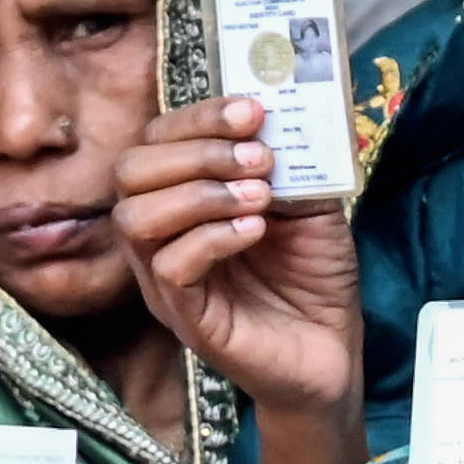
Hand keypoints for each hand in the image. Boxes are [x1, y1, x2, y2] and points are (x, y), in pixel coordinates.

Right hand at [119, 96, 371, 428]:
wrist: (333, 353)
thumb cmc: (315, 277)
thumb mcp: (309, 203)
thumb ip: (289, 160)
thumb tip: (275, 113)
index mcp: (182, 198)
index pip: (156, 141)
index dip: (198, 117)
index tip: (251, 110)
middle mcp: (162, 236)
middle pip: (130, 171)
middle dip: (196, 150)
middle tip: (257, 158)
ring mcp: (166, 280)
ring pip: (135, 218)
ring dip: (200, 192)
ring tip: (258, 196)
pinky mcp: (185, 318)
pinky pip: (168, 267)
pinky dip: (212, 237)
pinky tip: (256, 230)